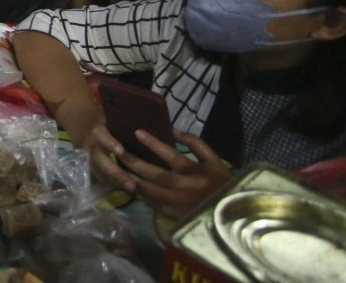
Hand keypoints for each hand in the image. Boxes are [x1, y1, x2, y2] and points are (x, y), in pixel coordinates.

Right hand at [79, 123, 139, 193]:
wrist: (86, 125)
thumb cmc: (113, 121)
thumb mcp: (119, 117)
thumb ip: (133, 123)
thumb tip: (165, 129)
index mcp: (99, 129)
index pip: (101, 135)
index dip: (110, 143)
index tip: (121, 151)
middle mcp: (92, 144)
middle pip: (99, 159)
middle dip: (115, 171)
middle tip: (132, 182)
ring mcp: (89, 157)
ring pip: (100, 172)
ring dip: (116, 182)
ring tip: (132, 190)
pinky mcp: (91, 167)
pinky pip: (101, 179)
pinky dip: (113, 185)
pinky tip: (128, 191)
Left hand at [119, 129, 233, 218]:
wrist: (229, 214)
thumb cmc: (222, 183)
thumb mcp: (214, 160)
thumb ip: (195, 143)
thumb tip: (173, 131)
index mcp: (193, 172)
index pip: (169, 154)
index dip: (152, 143)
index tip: (137, 131)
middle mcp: (181, 187)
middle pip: (152, 173)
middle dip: (132, 160)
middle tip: (116, 148)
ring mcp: (174, 202)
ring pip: (146, 188)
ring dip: (129, 176)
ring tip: (115, 165)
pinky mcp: (170, 213)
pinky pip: (149, 201)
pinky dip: (137, 191)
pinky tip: (126, 182)